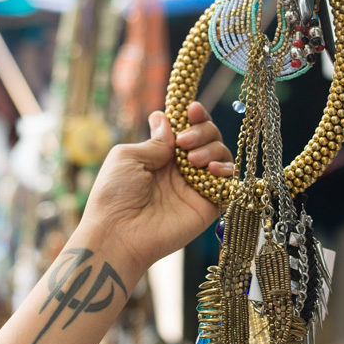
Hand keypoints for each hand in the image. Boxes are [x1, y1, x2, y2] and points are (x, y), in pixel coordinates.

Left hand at [80, 102, 231, 275]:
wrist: (119, 233)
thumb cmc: (114, 195)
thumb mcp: (127, 157)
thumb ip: (154, 141)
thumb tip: (166, 118)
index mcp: (161, 155)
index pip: (186, 128)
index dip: (193, 116)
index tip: (192, 110)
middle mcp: (181, 169)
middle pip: (208, 137)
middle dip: (202, 131)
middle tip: (184, 142)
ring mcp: (196, 186)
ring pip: (221, 155)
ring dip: (212, 148)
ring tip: (192, 159)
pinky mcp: (209, 205)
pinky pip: (230, 182)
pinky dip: (226, 169)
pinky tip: (212, 169)